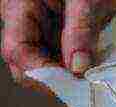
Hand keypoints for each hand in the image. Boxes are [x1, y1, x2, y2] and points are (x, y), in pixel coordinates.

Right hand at [1, 0, 115, 81]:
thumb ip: (80, 30)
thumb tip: (78, 66)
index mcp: (19, 4)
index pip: (18, 50)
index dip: (42, 73)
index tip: (70, 84)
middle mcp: (24, 18)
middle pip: (26, 62)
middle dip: (54, 78)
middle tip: (84, 85)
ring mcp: (40, 27)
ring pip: (45, 64)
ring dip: (68, 75)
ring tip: (91, 74)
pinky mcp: (57, 33)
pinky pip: (61, 58)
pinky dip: (77, 67)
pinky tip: (92, 66)